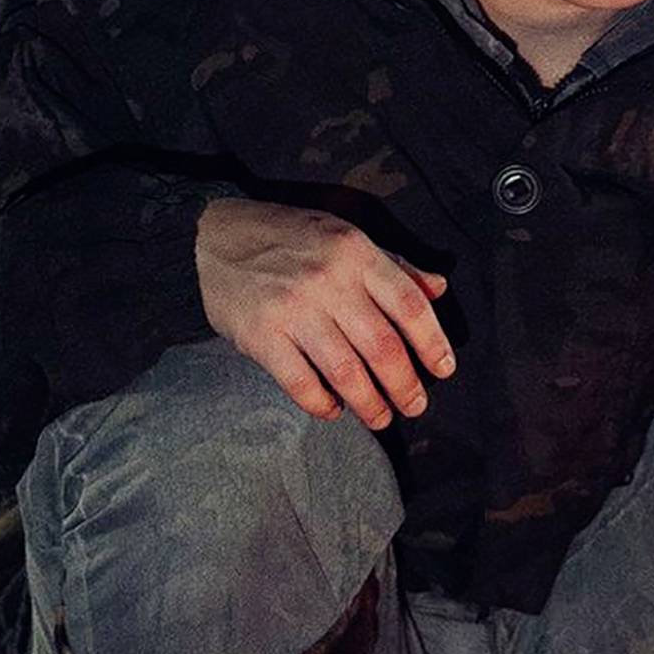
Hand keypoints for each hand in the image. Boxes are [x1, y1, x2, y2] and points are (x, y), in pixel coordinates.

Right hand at [195, 200, 453, 428]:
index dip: (432, 343)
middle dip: (405, 385)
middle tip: (415, 405)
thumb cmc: (286, 237)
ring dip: (370, 404)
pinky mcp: (261, 335)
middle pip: (383, 346)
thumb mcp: (344, 236)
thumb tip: (438, 289)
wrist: (209, 238)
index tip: (444, 370)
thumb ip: (393, 264)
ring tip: (381, 417)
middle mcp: (328, 281)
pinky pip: (301, 383)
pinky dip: (321, 404)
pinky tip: (333, 410)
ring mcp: (293, 309)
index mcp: (356, 253)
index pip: (408, 305)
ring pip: (346, 371)